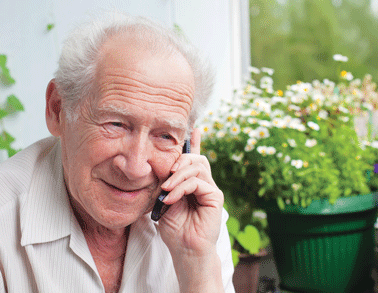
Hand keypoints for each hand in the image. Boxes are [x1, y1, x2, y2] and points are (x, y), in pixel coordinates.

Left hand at [158, 129, 224, 291]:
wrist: (185, 250)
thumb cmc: (173, 228)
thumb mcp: (164, 199)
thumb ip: (166, 182)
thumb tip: (162, 166)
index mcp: (192, 182)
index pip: (193, 157)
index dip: (193, 141)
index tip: (192, 126)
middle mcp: (204, 183)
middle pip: (195, 158)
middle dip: (178, 161)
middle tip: (164, 177)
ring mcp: (211, 189)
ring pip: (197, 166)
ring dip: (177, 176)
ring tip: (165, 190)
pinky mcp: (215, 197)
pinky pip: (197, 182)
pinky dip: (181, 188)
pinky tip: (171, 198)